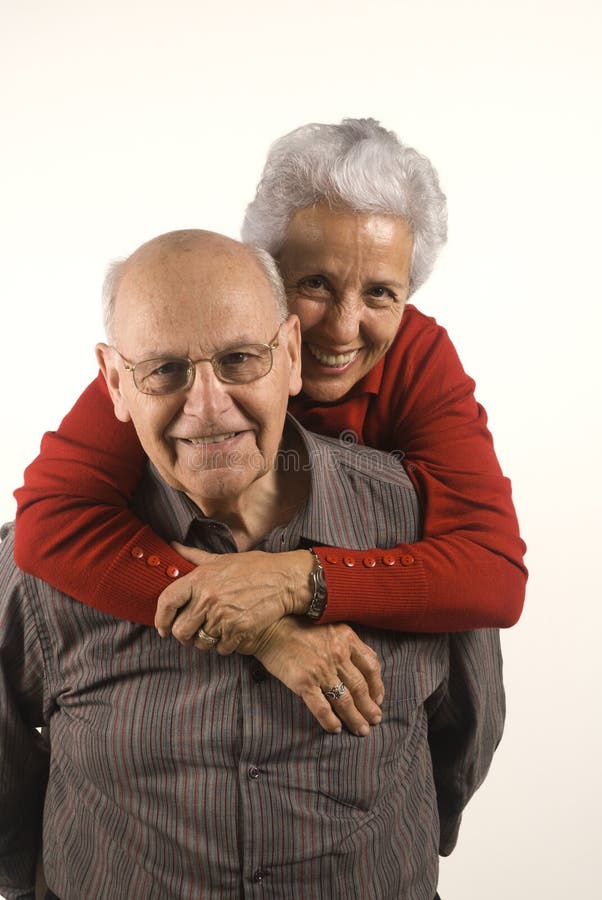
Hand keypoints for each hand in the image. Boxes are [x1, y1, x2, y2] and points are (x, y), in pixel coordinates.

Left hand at [155, 543, 313, 652]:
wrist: (283, 579)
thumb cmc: (253, 568)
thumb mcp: (220, 558)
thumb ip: (193, 556)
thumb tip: (172, 546)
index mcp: (200, 579)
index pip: (167, 602)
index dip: (160, 619)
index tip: (163, 628)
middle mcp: (208, 598)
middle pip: (181, 631)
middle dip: (185, 636)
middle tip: (193, 634)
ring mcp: (223, 616)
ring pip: (201, 643)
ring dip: (206, 642)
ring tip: (216, 632)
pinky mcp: (238, 630)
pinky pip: (221, 648)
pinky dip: (225, 645)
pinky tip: (232, 634)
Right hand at [250, 618, 384, 735]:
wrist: (270, 628)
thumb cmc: (301, 626)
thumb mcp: (332, 626)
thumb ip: (351, 643)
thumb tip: (371, 660)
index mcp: (347, 639)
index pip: (371, 667)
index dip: (377, 686)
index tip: (378, 699)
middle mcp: (337, 654)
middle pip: (360, 688)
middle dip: (369, 708)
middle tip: (375, 720)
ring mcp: (321, 670)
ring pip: (344, 701)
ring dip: (355, 718)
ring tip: (361, 730)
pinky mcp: (304, 682)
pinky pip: (321, 707)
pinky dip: (330, 721)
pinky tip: (335, 729)